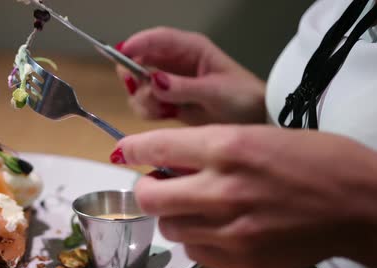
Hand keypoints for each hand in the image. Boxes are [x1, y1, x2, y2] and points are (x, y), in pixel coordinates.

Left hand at [113, 125, 376, 267]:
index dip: (133, 148)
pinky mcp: (240, 261)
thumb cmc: (316, 161)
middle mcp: (222, 190)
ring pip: (168, 227)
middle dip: (147, 188)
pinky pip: (194, 251)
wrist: (360, 205)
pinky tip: (215, 228)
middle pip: (149, 197)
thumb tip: (169, 161)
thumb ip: (210, 149)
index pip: (157, 146)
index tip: (124, 150)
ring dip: (172, 215)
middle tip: (158, 184)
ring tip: (193, 206)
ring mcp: (230, 230)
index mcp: (228, 147)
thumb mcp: (259, 135)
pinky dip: (196, 238)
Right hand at [116, 27, 265, 124]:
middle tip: (144, 91)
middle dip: (136, 77)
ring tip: (165, 109)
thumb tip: (154, 81)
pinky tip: (167, 115)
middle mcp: (175, 63)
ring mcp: (169, 83)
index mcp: (190, 49)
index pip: (157, 39)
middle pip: (139, 60)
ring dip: (143, 99)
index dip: (137, 43)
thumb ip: (183, 87)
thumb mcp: (216, 91)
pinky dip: (149, 112)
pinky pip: (145, 104)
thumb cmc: (244, 98)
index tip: (122, 54)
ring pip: (139, 86)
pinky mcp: (167, 102)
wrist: (255, 120)